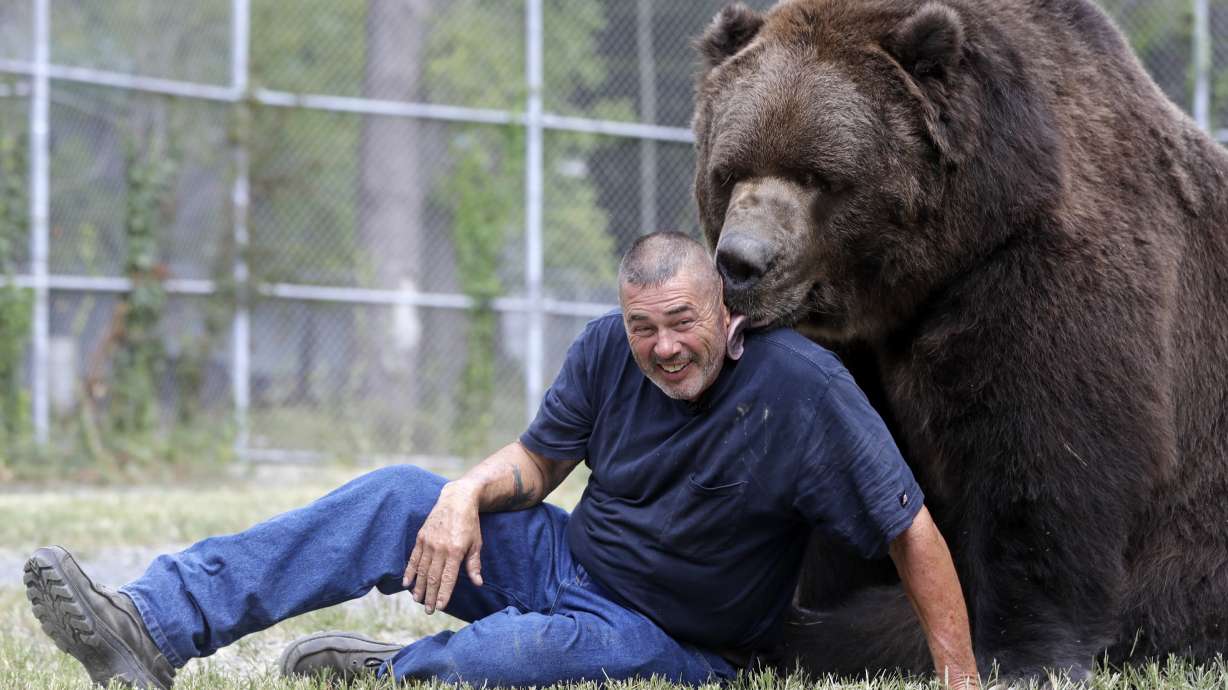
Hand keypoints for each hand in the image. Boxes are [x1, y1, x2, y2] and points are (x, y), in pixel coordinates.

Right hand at [403, 481, 483, 613]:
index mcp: (456, 551)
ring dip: (419, 587)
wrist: (457, 500)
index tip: (440, 607)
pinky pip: (414, 558)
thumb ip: (474, 564)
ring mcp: (429, 542)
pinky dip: (409, 571)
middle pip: (433, 577)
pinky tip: (406, 583)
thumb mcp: (476, 543)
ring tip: (418, 600)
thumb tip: (478, 583)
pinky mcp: (421, 537)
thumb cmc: (470, 523)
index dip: (443, 594)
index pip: (448, 578)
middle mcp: (440, 548)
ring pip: (422, 570)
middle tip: (428, 610)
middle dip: (430, 596)